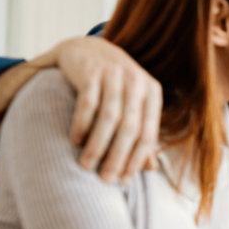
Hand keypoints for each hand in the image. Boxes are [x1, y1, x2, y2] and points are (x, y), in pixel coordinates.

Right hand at [54, 37, 162, 183]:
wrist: (89, 48)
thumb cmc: (115, 86)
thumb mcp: (135, 105)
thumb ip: (142, 133)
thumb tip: (151, 168)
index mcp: (152, 93)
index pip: (148, 134)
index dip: (137, 160)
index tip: (124, 181)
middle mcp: (137, 82)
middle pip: (129, 128)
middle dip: (117, 157)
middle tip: (105, 179)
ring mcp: (114, 74)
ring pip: (109, 117)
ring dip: (98, 145)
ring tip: (86, 165)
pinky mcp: (91, 70)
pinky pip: (88, 102)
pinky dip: (82, 123)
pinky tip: (75, 140)